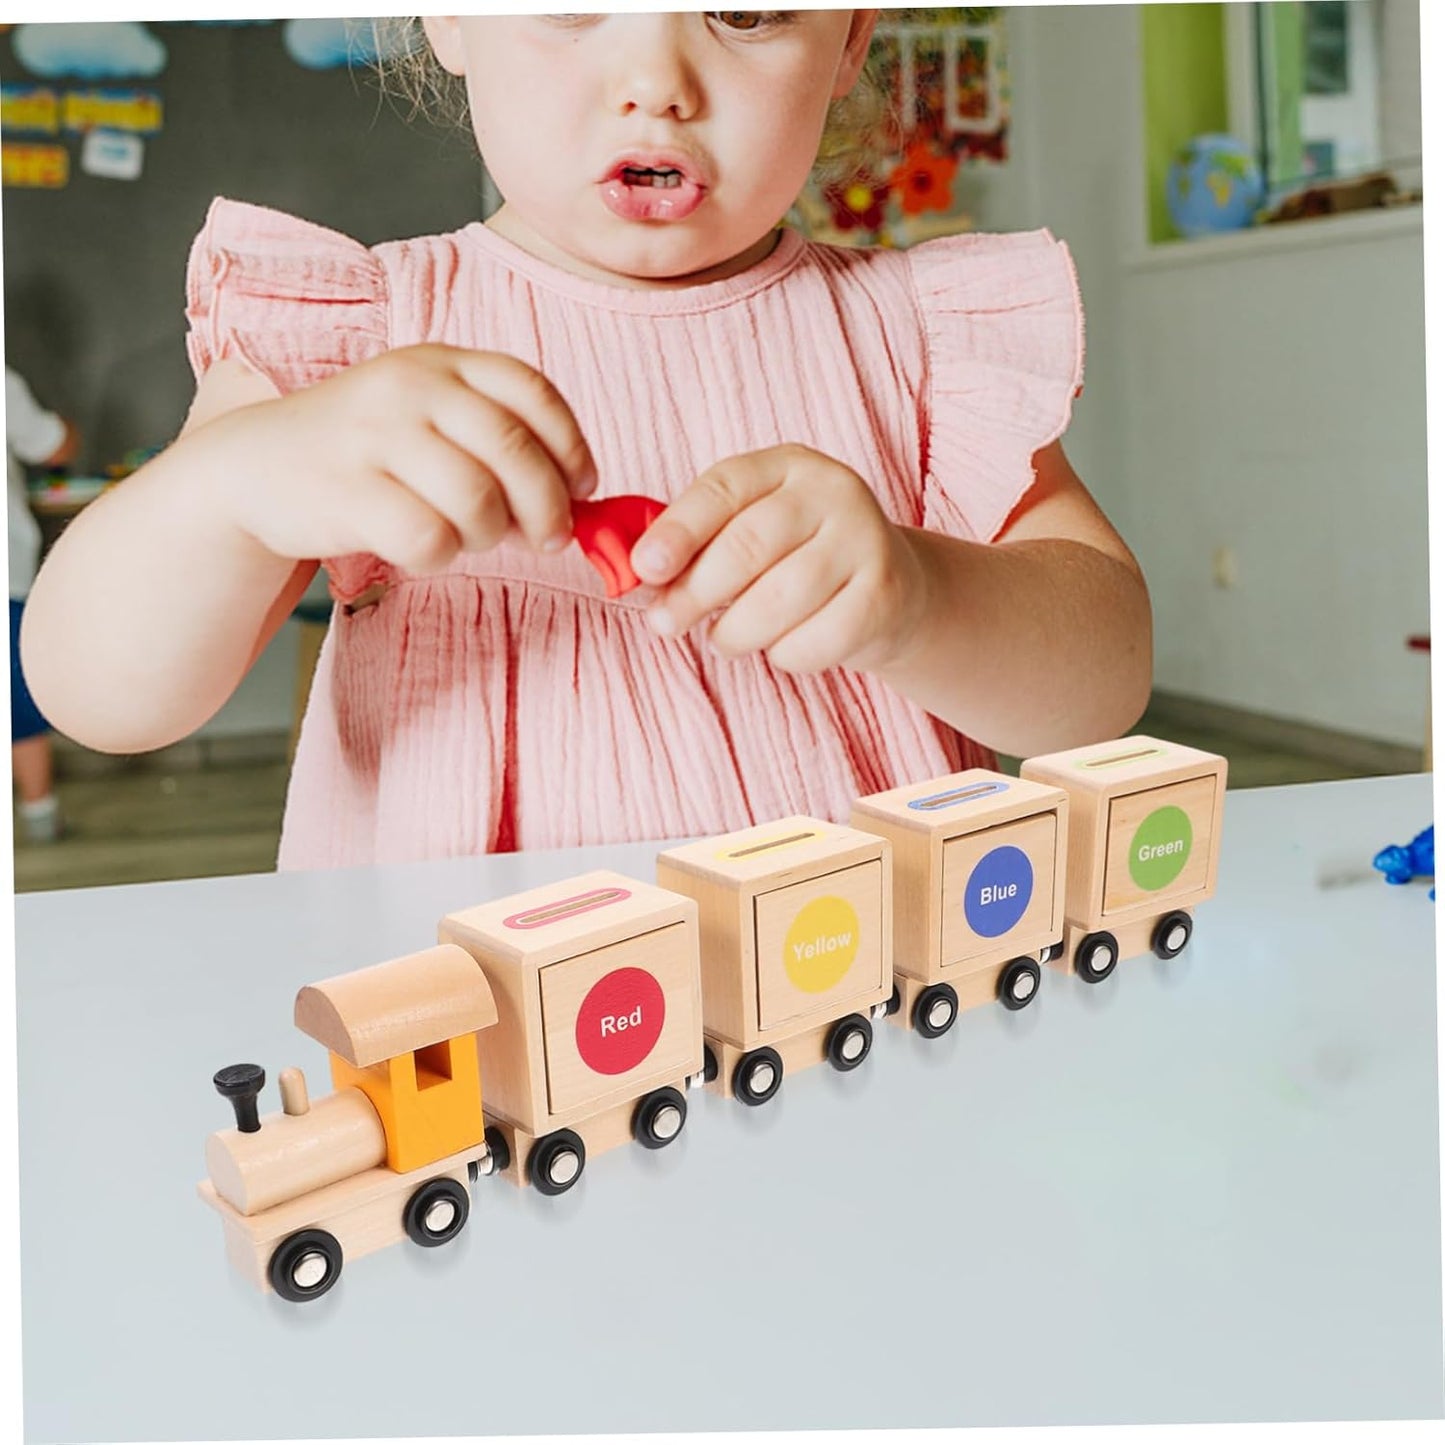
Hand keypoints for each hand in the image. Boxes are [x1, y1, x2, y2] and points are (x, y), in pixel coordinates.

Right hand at [203, 344, 596, 570]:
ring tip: (465, 535)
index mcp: (441, 361)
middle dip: (548, 508)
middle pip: (515, 452)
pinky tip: (421, 546)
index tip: (581, 488)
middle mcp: (410, 386)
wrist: (253, 468)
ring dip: (488, 534)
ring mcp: (374, 435)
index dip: (572, 447)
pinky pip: (429, 538)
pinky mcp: (345, 490)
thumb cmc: (366, 452)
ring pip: (478, 502)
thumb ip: (497, 441)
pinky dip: (439, 555)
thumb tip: (577, 503)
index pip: (533, 392)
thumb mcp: (429, 417)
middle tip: (548, 539)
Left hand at [631, 444, 927, 673]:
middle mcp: (832, 491)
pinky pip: (815, 640)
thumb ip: (699, 544)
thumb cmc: (797, 560)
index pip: (724, 488)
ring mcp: (865, 541)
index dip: (678, 529)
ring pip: (779, 599)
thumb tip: (640, 574)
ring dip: (736, 632)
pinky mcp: (885, 596)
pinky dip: (785, 655)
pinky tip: (783, 646)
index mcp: (788, 466)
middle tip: (664, 623)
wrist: (890, 590)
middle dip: (694, 592)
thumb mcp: (751, 530)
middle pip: (747, 546)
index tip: (643, 568)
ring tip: (725, 639)